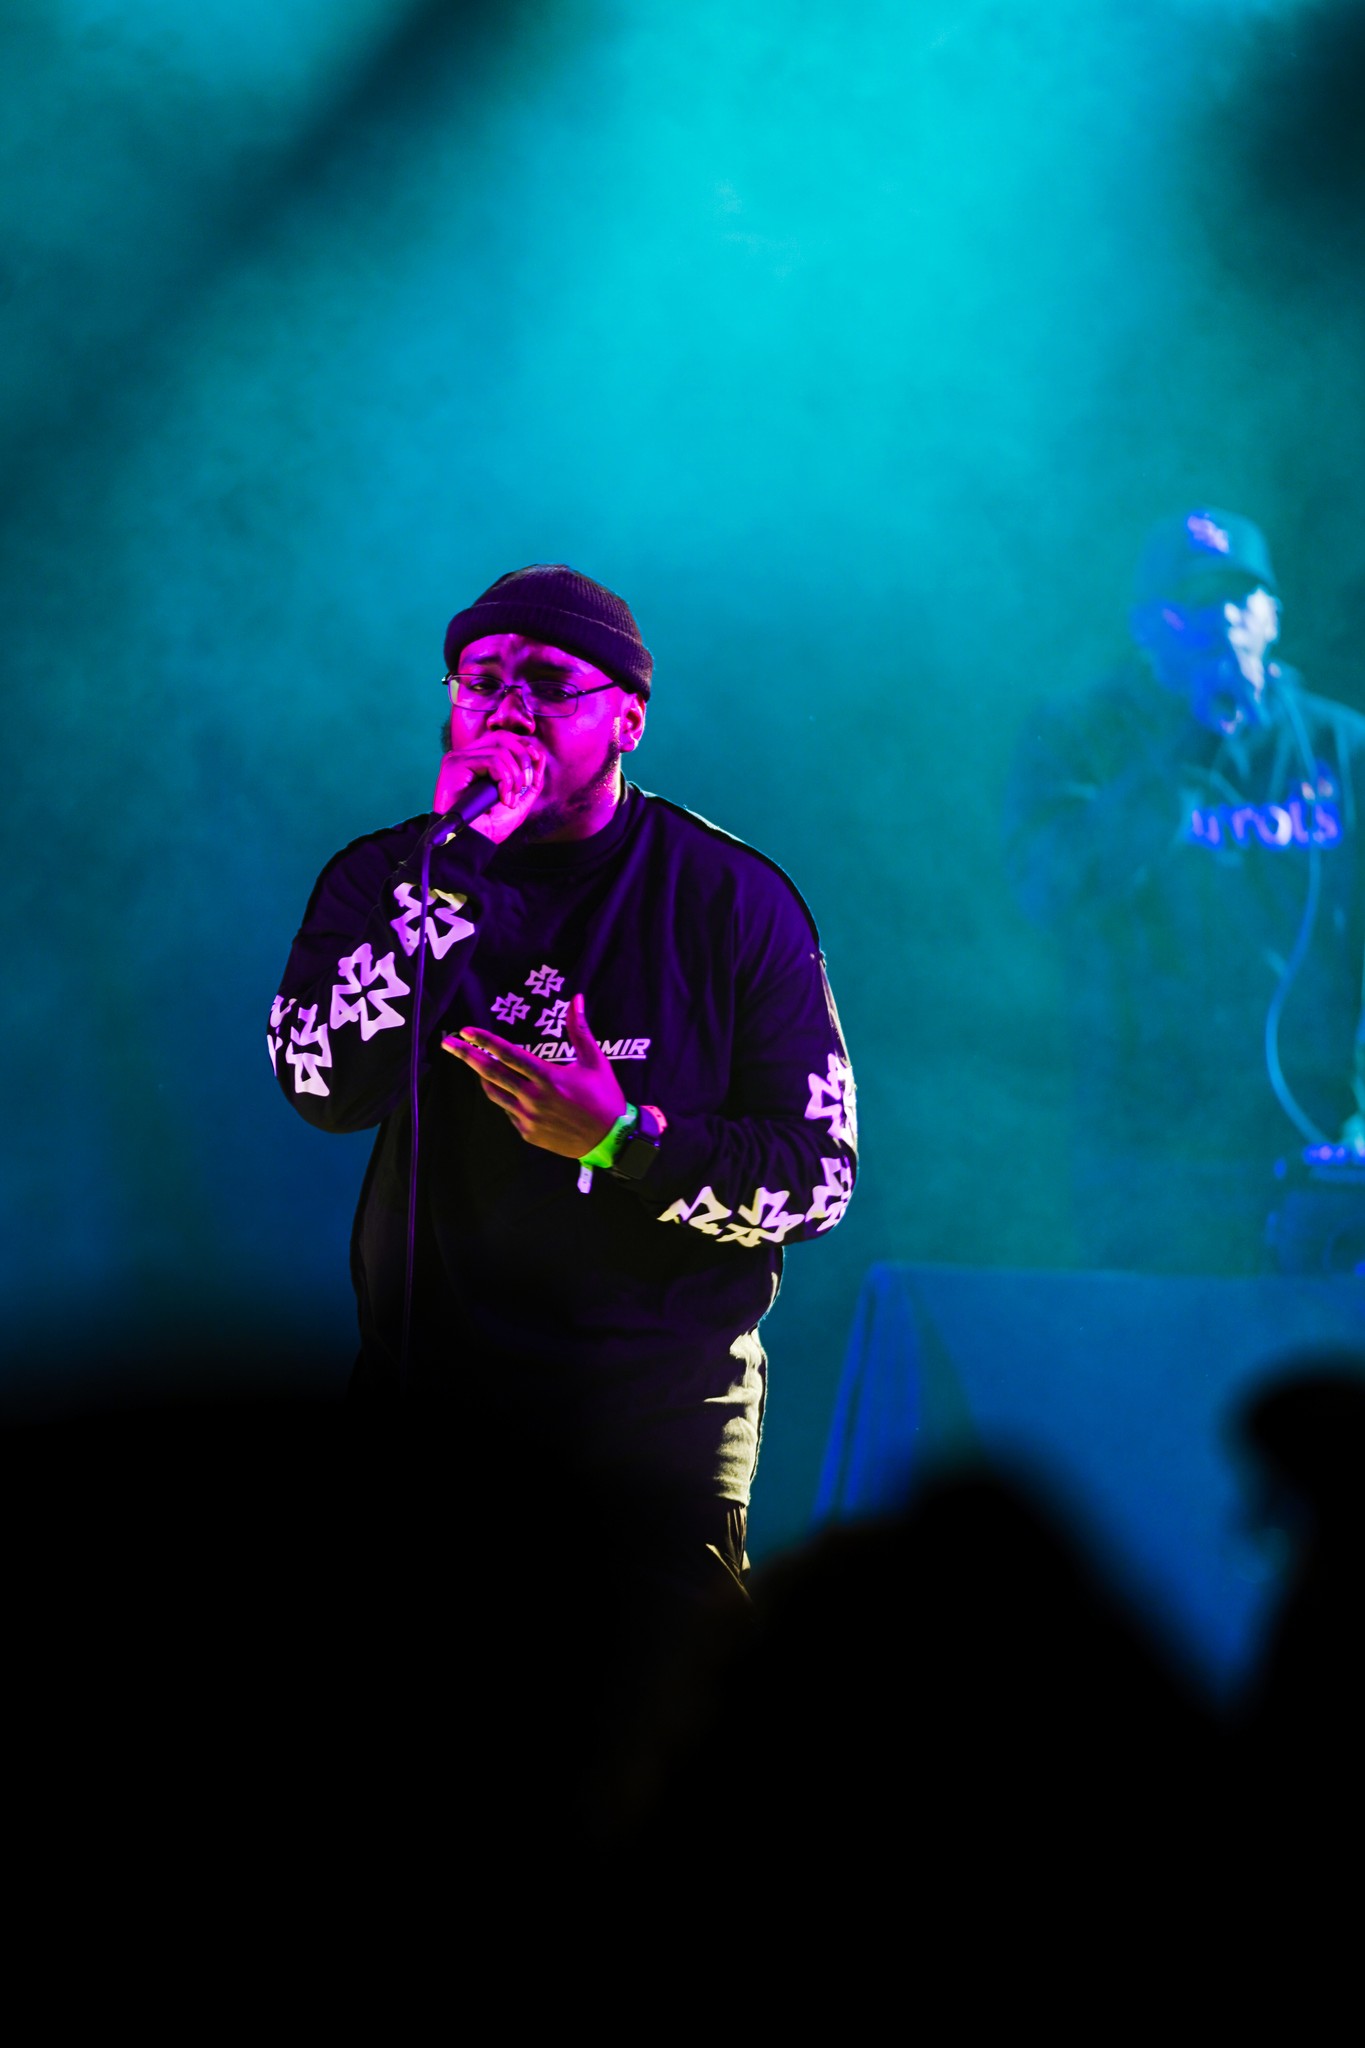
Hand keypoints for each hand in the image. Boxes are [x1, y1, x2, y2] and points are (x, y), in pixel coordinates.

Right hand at [433, 733, 546, 844]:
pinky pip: (491, 760)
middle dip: (523, 759)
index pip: (503, 739)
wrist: (473, 842)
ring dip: (514, 776)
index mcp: (479, 761)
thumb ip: (530, 780)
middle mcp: (468, 756)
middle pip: (502, 738)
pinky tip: (502, 797)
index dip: (524, 747)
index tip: (536, 762)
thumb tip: (540, 757)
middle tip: (525, 784)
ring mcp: (459, 758)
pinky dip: (504, 779)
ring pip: (500, 750)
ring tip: (510, 798)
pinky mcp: (456, 764)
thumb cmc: (489, 826)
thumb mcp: (518, 800)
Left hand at [441, 994, 627, 1157]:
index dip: (484, 1041)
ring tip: (477, 1065)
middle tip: (448, 1044)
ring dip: (483, 1077)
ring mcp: (528, 1117)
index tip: (466, 1031)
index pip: (508, 1054)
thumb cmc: (604, 1096)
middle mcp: (534, 1098)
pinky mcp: (527, 1132)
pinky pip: (508, 1111)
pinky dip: (506, 1098)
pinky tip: (512, 1091)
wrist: (611, 1139)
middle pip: (491, 1073)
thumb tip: (576, 999)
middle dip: (466, 1056)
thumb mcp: (594, 1060)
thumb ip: (579, 1030)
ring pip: (494, 1093)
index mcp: (549, 1077)